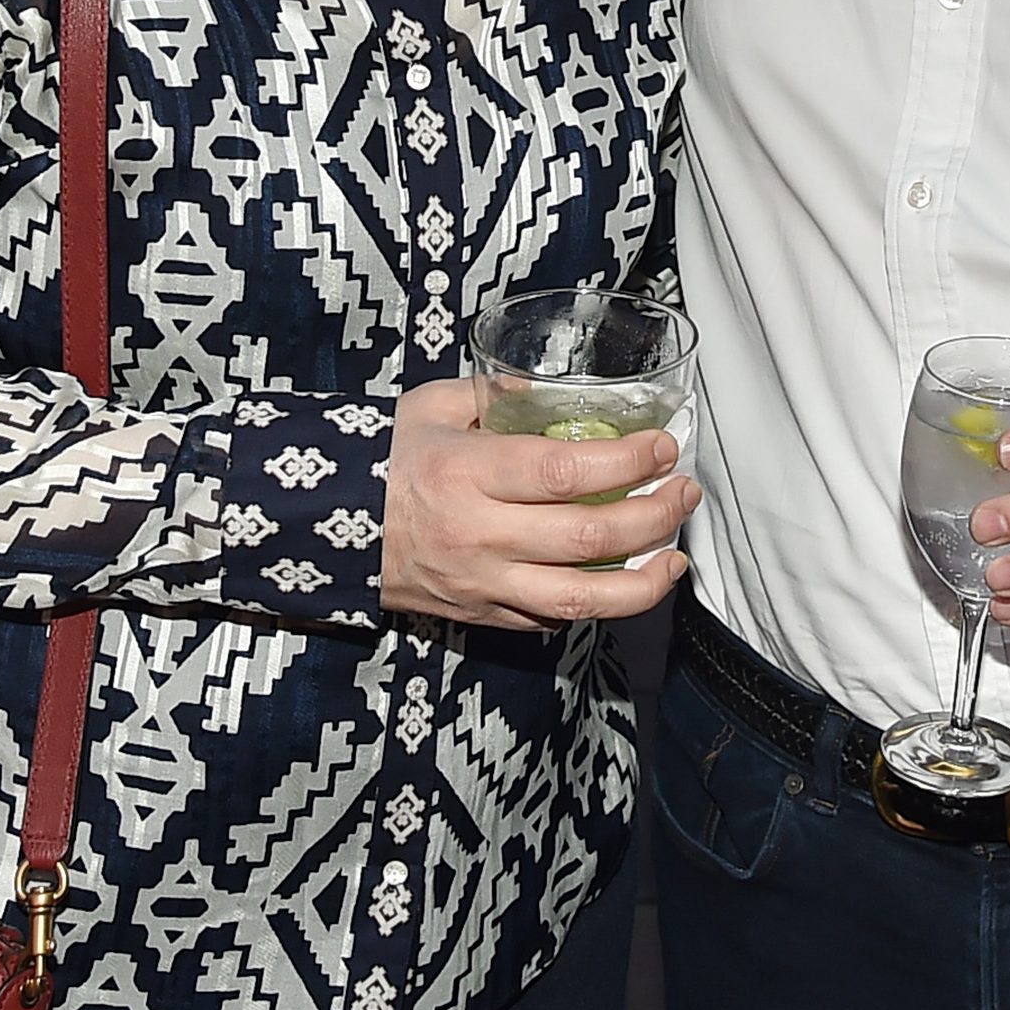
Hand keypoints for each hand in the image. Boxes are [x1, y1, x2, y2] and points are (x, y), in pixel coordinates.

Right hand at [381, 380, 700, 629]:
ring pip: (581, 599)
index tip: (662, 446)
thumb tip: (553, 391)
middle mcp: (481, 535)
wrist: (325, 530)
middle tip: (684, 491)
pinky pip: (552, 618)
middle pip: (589, 538)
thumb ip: (494, 394)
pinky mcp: (484, 615)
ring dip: (644, 580)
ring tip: (676, 555)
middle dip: (654, 515)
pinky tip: (629, 581)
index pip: (566, 472)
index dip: (626, 461)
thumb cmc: (384, 459)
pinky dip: (599, 604)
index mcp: (469, 473)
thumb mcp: (431, 406)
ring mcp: (483, 585)